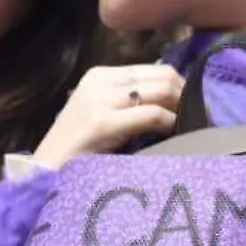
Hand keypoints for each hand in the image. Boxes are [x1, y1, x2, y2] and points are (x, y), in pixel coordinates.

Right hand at [32, 64, 184, 168]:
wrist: (45, 175)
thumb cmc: (78, 153)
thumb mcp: (103, 117)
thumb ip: (130, 104)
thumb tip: (175, 99)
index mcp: (99, 75)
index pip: (154, 70)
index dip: (180, 86)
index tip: (195, 107)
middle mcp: (99, 81)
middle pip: (162, 76)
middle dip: (187, 95)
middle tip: (200, 118)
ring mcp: (99, 100)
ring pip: (161, 90)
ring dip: (182, 107)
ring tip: (191, 126)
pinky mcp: (102, 123)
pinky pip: (152, 115)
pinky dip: (171, 123)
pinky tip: (176, 135)